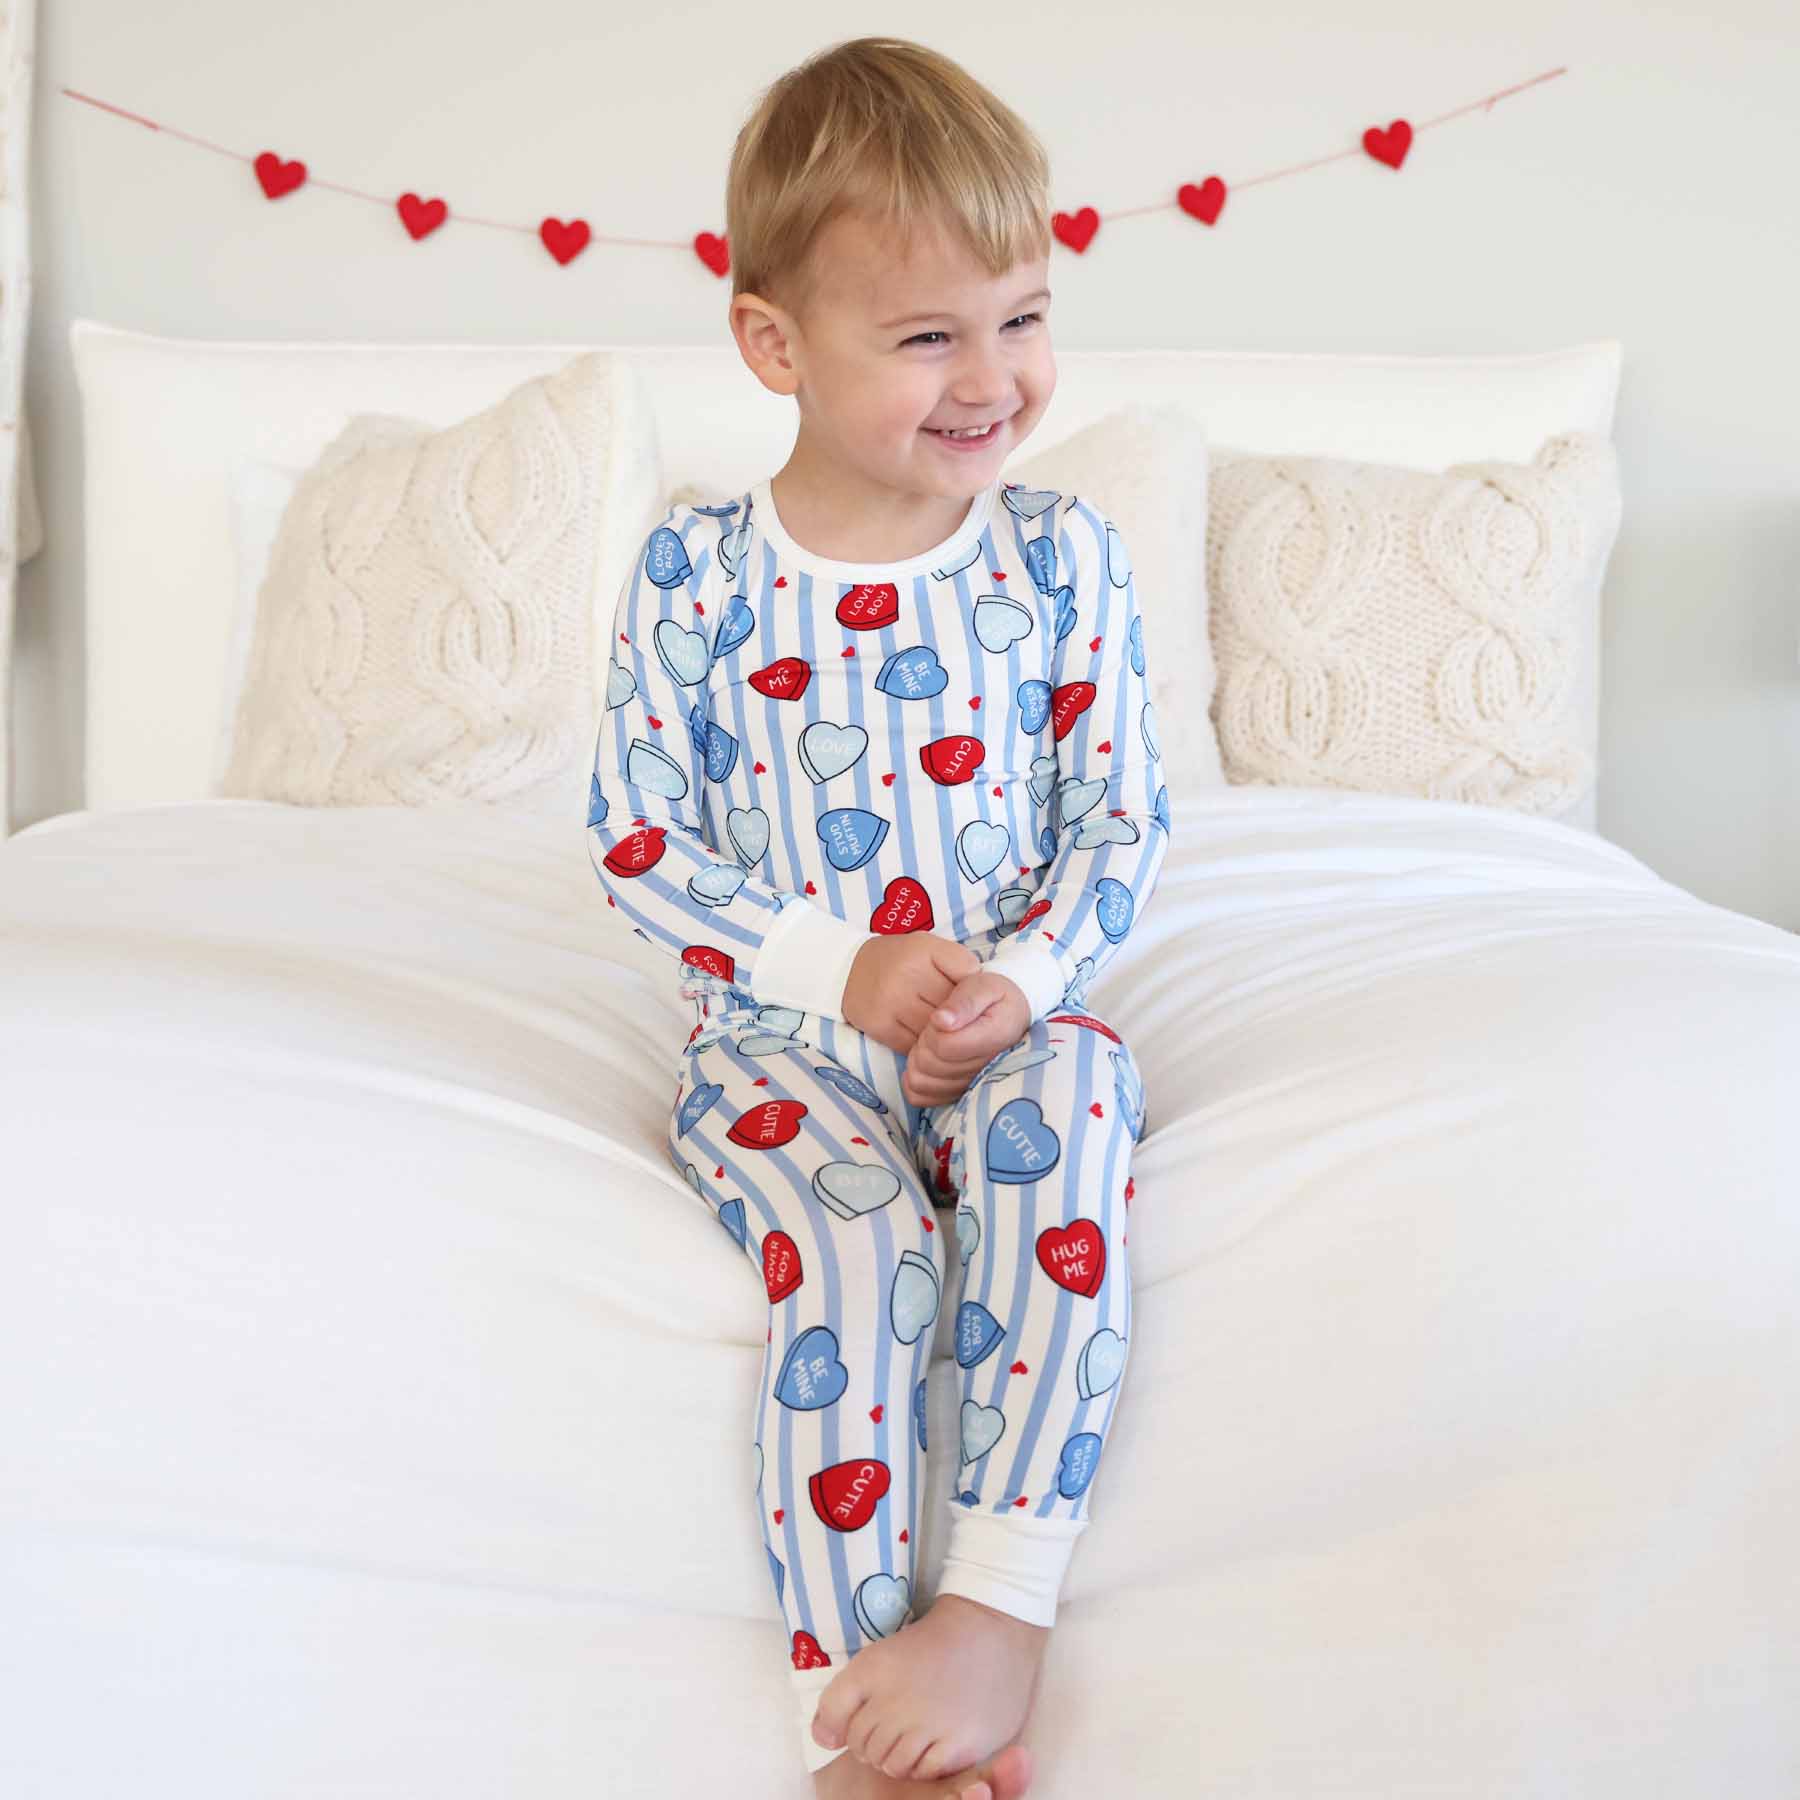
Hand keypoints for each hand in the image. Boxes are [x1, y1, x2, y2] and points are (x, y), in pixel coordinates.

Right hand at [842, 932, 981, 1056]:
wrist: (849, 968)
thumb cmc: (901, 958)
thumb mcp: (931, 947)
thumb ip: (960, 963)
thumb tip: (985, 991)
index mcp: (925, 950)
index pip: (969, 980)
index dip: (975, 994)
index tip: (973, 998)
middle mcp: (905, 975)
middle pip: (952, 1010)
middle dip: (961, 1018)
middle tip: (961, 1020)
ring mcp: (890, 1002)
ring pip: (934, 1032)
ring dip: (943, 1036)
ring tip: (943, 1031)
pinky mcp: (878, 1025)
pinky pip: (913, 1046)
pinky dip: (922, 1047)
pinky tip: (923, 1039)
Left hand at [901, 969, 1029, 1108]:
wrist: (1011, 1018)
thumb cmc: (995, 998)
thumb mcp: (984, 986)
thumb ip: (964, 1002)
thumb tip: (940, 1020)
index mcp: (995, 1038)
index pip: (944, 1045)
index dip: (933, 1029)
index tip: (940, 1017)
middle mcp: (987, 1070)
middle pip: (930, 1065)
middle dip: (924, 1043)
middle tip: (934, 1029)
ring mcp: (971, 1086)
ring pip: (920, 1082)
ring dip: (917, 1060)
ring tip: (931, 1044)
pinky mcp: (957, 1095)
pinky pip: (919, 1096)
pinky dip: (914, 1079)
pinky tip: (926, 1061)